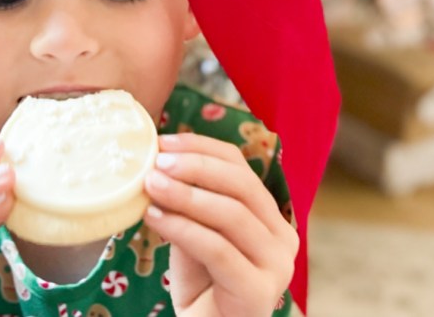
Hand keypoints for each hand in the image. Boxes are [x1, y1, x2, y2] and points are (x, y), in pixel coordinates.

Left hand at [143, 133, 297, 316]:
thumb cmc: (201, 287)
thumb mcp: (193, 235)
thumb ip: (187, 205)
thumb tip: (159, 164)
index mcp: (269, 217)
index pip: (240, 167)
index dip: (202, 148)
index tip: (164, 141)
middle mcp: (282, 238)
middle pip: (242, 185)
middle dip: (196, 167)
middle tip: (158, 162)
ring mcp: (277, 266)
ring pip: (232, 215)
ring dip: (186, 195)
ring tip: (150, 186)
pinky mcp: (259, 291)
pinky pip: (218, 249)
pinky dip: (183, 228)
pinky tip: (154, 218)